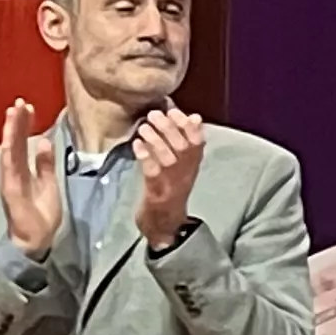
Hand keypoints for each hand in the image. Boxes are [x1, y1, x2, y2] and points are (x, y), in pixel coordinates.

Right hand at [0, 99, 64, 255]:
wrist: (37, 241)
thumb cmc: (41, 215)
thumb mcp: (49, 184)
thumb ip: (45, 165)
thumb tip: (46, 142)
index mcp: (23, 170)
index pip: (23, 143)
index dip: (24, 125)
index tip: (28, 107)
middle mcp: (14, 173)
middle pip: (14, 143)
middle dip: (16, 123)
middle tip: (20, 102)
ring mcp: (10, 182)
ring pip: (9, 152)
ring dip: (11, 133)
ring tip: (13, 114)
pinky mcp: (11, 193)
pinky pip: (9, 171)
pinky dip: (9, 156)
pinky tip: (10, 142)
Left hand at [134, 104, 207, 244]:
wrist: (164, 223)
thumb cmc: (171, 187)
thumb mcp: (184, 165)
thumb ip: (187, 142)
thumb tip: (193, 116)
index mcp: (193, 165)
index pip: (198, 142)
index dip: (189, 126)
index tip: (175, 111)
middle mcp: (185, 173)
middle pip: (182, 147)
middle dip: (169, 128)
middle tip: (154, 114)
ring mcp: (171, 182)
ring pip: (167, 157)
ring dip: (156, 139)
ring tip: (144, 126)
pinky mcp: (156, 192)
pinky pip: (152, 171)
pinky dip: (145, 156)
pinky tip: (137, 144)